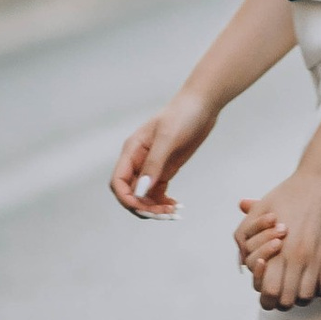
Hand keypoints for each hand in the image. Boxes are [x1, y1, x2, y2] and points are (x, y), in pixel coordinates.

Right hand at [111, 90, 215, 219]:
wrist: (202, 105)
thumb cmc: (183, 114)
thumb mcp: (168, 137)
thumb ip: (154, 164)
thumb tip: (141, 191)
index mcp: (132, 150)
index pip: (118, 181)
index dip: (126, 198)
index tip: (144, 208)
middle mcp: (138, 161)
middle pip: (130, 193)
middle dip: (143, 207)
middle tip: (164, 214)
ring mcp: (151, 166)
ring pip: (144, 196)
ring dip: (155, 208)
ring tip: (174, 212)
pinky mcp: (165, 169)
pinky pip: (157, 192)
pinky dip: (163, 202)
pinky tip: (176, 205)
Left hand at [233, 166, 320, 307]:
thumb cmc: (288, 195)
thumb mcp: (260, 211)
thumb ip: (245, 236)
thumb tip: (241, 260)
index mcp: (277, 250)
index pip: (269, 292)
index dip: (267, 298)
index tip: (269, 292)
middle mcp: (297, 258)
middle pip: (287, 300)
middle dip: (282, 300)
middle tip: (282, 293)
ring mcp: (318, 258)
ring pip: (307, 296)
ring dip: (300, 295)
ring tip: (298, 286)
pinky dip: (318, 287)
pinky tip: (314, 278)